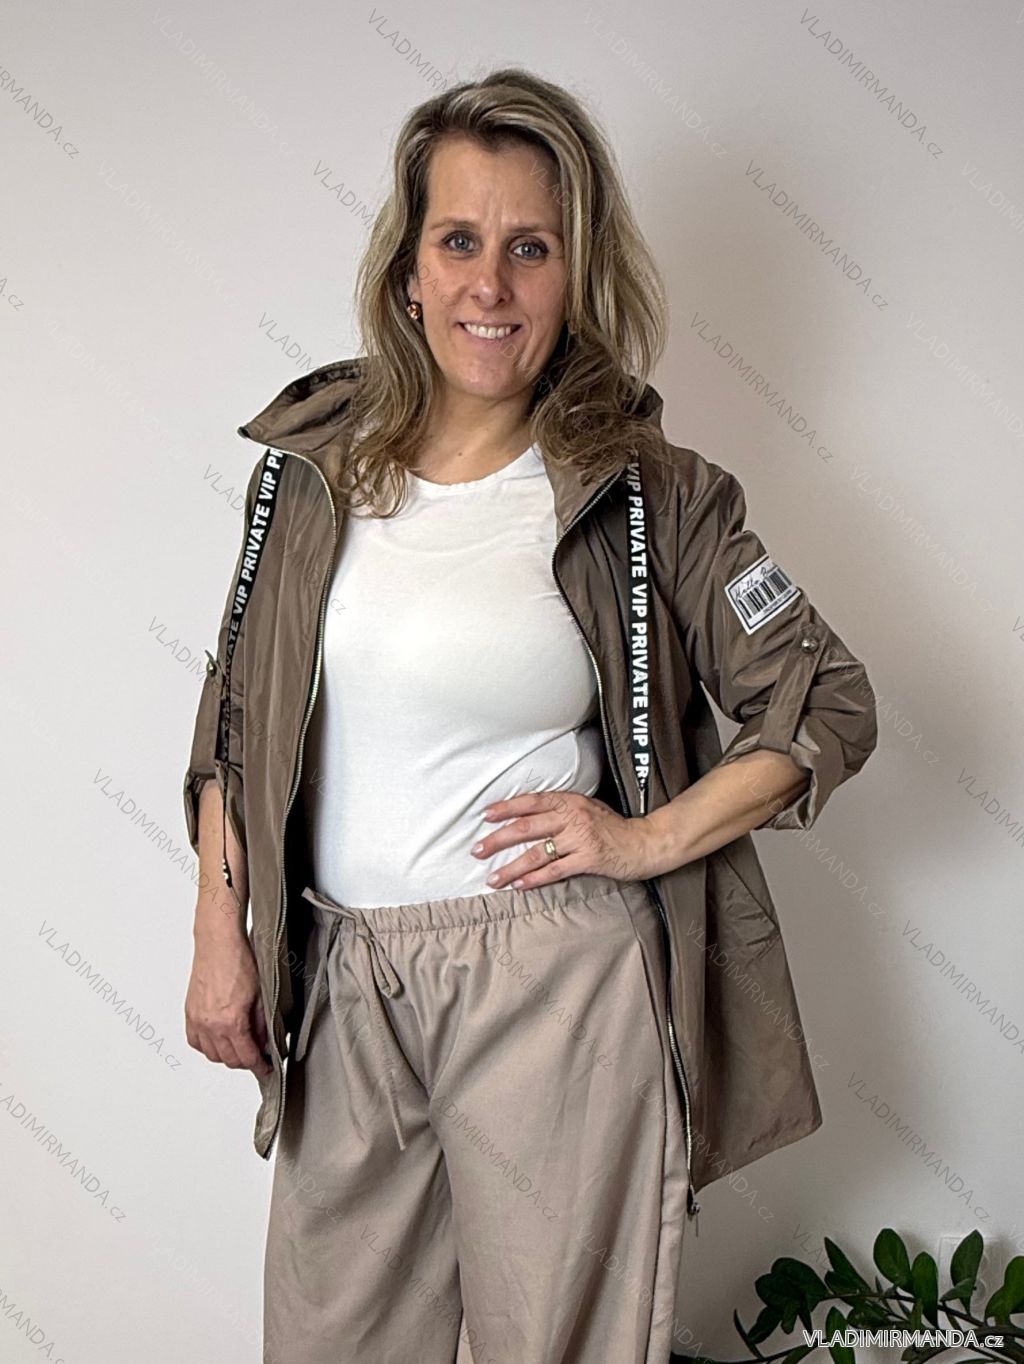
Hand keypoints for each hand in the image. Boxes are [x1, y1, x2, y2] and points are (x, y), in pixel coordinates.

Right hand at [185, 929, 272, 1078]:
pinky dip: (207, 1045)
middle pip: (228, 1060)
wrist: (219, 943)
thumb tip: (265, 1043)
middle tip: (257, 1055)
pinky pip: (195, 1041)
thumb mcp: (261, 996)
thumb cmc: (239, 961)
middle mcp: (210, 1024)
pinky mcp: (189, 1012)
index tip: (266, 1069)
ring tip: (240, 1047)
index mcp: (231, 1021)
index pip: (246, 1057)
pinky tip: (218, 1039)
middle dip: (245, 1061)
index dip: (260, 1067)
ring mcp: (197, 1019)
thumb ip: (263, 1025)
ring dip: (226, 1055)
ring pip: (211, 1054)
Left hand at [472, 790, 656, 889]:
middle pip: (528, 827)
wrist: (644, 842)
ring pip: (538, 852)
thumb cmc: (613, 827)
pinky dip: (535, 879)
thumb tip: (529, 815)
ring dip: (512, 866)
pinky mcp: (588, 858)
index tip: (486, 816)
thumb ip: (562, 810)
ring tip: (493, 878)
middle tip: (477, 850)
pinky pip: (555, 870)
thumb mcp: (587, 808)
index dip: (507, 808)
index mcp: (570, 801)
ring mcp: (581, 838)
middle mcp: (573, 817)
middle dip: (499, 839)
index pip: (532, 801)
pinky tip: (520, 886)